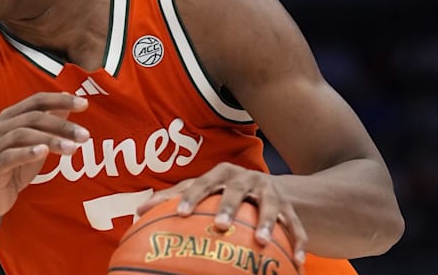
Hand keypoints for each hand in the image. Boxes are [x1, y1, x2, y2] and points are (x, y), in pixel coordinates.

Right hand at [0, 92, 88, 220]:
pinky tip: (44, 152)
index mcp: (11, 116)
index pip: (37, 101)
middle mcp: (0, 127)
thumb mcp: (38, 143)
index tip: (84, 104)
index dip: (60, 100)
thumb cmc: (15, 168)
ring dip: (50, 140)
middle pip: (33, 117)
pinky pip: (9, 156)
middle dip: (62, 125)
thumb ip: (51, 123)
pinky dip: (27, 152)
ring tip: (73, 148)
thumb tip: (71, 100)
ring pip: (22, 134)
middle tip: (85, 135)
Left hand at [137, 162, 307, 263]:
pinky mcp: (290, 209)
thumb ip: (173, 197)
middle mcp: (248, 180)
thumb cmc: (222, 191)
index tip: (180, 213)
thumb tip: (139, 211)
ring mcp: (271, 193)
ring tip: (263, 243)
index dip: (192, 196)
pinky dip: (299, 243)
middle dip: (229, 206)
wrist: (266, 186)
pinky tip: (298, 263)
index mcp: (223, 174)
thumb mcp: (202, 188)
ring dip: (268, 223)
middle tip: (220, 226)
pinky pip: (296, 227)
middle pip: (238, 190)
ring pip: (271, 207)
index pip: (204, 182)